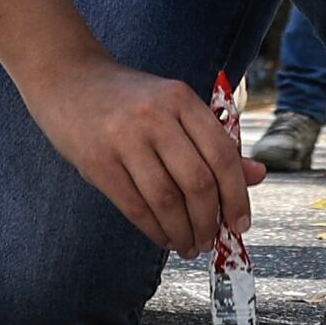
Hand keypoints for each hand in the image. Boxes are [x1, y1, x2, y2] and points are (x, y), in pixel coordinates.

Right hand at [30, 55, 254, 258]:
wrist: (67, 78)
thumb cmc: (128, 98)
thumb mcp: (174, 107)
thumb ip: (213, 141)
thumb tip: (258, 175)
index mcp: (181, 99)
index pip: (222, 154)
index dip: (237, 196)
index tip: (241, 224)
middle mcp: (155, 116)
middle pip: (197, 182)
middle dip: (210, 221)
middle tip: (211, 241)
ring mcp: (124, 138)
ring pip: (167, 200)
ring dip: (183, 232)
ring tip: (189, 246)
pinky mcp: (97, 162)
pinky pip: (135, 206)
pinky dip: (155, 230)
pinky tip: (164, 238)